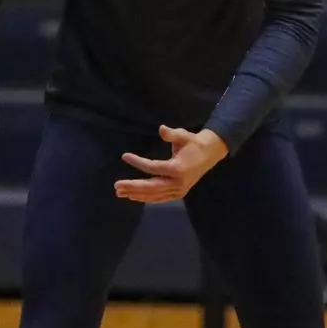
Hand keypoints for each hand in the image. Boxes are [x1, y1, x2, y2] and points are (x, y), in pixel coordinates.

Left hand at [115, 125, 229, 202]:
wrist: (209, 154)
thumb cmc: (193, 143)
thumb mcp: (184, 135)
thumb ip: (172, 134)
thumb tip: (162, 129)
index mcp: (178, 168)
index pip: (153, 167)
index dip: (138, 162)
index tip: (125, 156)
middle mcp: (178, 183)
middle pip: (151, 186)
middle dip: (133, 186)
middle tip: (116, 185)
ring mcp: (178, 190)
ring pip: (154, 195)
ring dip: (136, 194)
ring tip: (120, 192)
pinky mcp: (178, 194)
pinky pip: (159, 198)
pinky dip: (146, 198)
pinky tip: (133, 197)